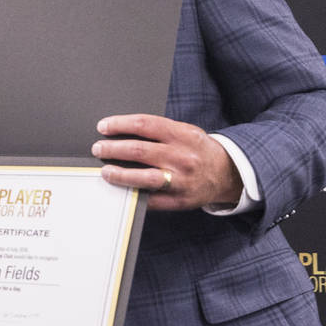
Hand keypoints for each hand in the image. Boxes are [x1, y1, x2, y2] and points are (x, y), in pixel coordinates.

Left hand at [92, 114, 242, 210]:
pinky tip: (120, 190)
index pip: (145, 125)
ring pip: (144, 178)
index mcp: (183, 135)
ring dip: (119, 174)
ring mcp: (181, 181)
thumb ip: (158, 131)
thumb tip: (121, 132)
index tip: (103, 126)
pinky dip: (133, 194)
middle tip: (98, 148)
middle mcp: (182, 157)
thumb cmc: (197, 149)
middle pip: (140, 151)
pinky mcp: (179, 201)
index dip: (120, 124)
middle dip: (113, 149)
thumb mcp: (185, 132)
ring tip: (105, 171)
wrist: (227, 174)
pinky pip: (151, 199)